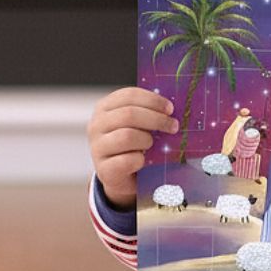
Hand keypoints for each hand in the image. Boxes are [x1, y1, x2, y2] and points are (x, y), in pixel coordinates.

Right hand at [88, 87, 176, 209]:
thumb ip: (149, 112)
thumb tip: (172, 108)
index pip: (128, 95)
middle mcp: (96, 125)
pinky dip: (140, 160)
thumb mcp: (138, 123)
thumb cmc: (134, 143)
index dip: (152, 100)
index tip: (170, 109)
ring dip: (147, 140)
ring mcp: (97, 147)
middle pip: (129, 114)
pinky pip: (127, 160)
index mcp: (105, 107)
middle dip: (157, 119)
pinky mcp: (103, 169)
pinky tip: (143, 161)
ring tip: (152, 145)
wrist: (122, 176)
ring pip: (127, 136)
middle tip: (173, 126)